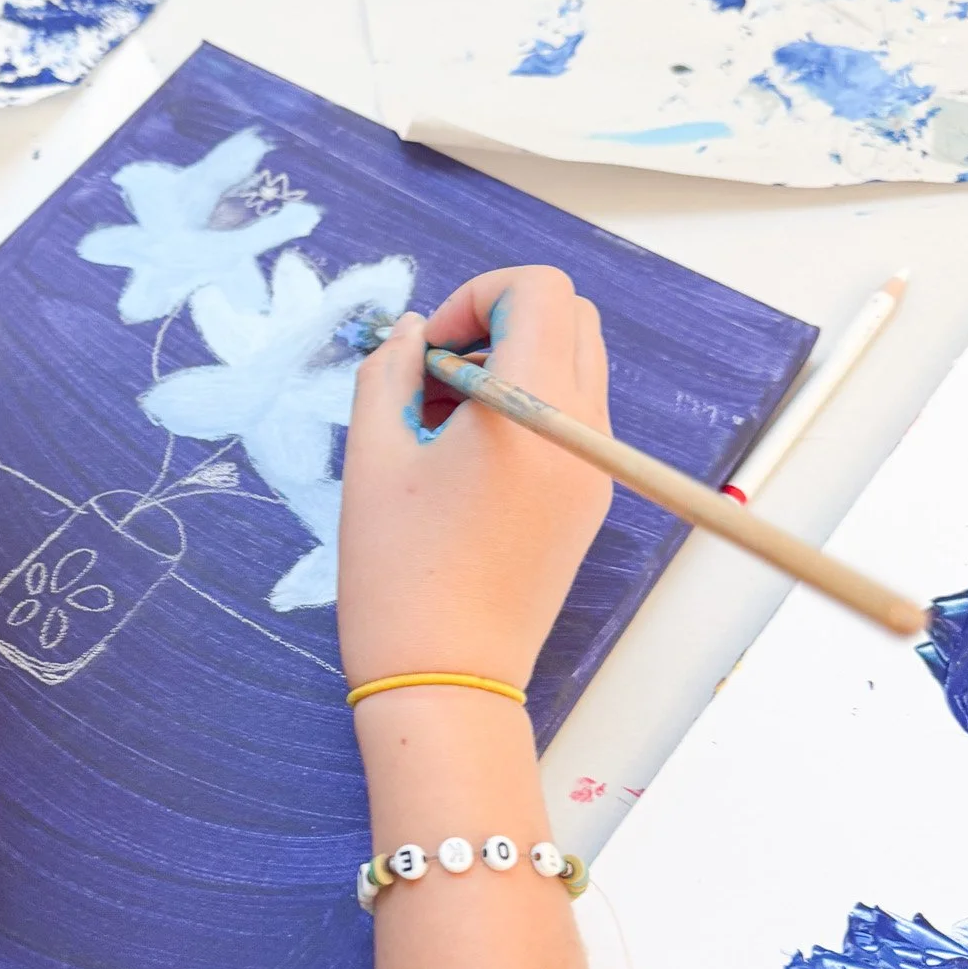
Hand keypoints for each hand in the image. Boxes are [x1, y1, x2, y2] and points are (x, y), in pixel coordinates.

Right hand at [338, 266, 611, 694]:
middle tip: (434, 375)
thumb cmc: (398, 573)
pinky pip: (573, 416)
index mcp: (530, 407)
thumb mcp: (373, 456)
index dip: (474, 297)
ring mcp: (594, 467)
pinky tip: (466, 457)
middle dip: (497, 321)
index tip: (427, 350)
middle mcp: (582, 430)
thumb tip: (409, 331)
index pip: (538, 289)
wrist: (446, 679)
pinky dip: (526, 407)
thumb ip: (386, 372)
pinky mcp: (590, 501)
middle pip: (569, 316)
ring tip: (442, 421)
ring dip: (511, 362)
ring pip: (575, 363)